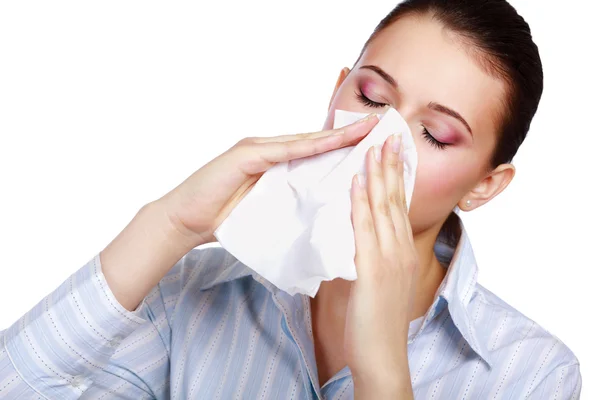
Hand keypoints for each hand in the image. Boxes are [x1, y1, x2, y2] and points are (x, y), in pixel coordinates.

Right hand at [158, 114, 379, 245]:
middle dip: (350, 134)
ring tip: (366, 128)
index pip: (318, 152)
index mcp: (279, 164)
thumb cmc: (227, 220)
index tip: (375, 143)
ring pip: (305, 141)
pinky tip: (331, 142)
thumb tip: (322, 210)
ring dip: (336, 135)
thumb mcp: (270, 211)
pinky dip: (308, 146)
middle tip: (381, 125)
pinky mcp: (245, 155)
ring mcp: (258, 149)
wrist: (186, 221)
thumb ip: (292, 203)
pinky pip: (283, 151)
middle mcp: (271, 151)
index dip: (346, 146)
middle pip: (317, 141)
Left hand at [344, 134, 417, 398]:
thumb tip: (353, 238)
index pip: (398, 205)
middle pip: (395, 199)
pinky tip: (357, 183)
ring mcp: (390, 258)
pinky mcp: (375, 270)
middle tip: (387, 136)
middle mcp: (401, 249)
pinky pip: (367, 230)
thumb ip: (368, 257)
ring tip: (373, 147)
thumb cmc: (375, 321)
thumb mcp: (376, 281)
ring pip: (384, 208)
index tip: (391, 152)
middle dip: (390, 166)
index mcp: (401, 251)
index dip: (395, 177)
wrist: (382, 354)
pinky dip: (362, 204)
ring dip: (377, 175)